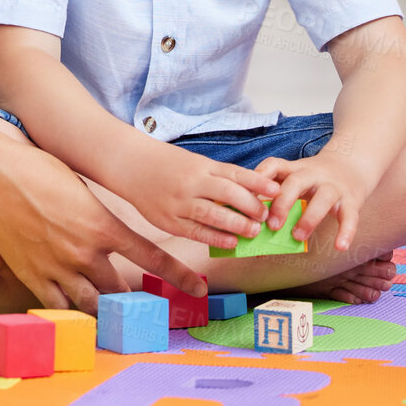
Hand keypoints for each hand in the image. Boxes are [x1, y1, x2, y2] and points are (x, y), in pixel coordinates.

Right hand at [0, 148, 208, 314]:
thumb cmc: (35, 171)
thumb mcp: (80, 188)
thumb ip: (98, 216)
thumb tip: (110, 229)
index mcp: (103, 225)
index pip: (153, 258)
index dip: (179, 276)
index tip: (197, 289)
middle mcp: (86, 252)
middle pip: (121, 289)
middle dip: (133, 299)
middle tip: (141, 306)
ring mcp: (59, 267)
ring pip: (93, 304)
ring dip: (104, 310)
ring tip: (111, 315)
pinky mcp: (33, 276)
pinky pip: (60, 306)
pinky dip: (70, 311)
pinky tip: (74, 311)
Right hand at [124, 141, 279, 250]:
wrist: (128, 164)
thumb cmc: (165, 163)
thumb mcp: (193, 162)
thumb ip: (217, 177)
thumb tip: (247, 195)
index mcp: (199, 165)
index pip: (234, 174)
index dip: (258, 183)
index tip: (276, 191)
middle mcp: (190, 182)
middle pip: (228, 194)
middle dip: (251, 206)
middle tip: (265, 216)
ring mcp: (178, 202)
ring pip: (214, 215)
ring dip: (237, 225)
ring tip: (254, 231)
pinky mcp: (168, 220)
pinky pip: (196, 231)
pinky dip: (216, 238)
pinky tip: (231, 242)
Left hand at [256, 152, 373, 252]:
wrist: (352, 166)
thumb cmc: (313, 180)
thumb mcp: (294, 178)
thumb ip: (276, 196)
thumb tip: (250, 225)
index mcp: (294, 169)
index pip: (275, 165)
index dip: (261, 175)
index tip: (248, 192)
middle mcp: (313, 174)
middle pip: (296, 183)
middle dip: (282, 203)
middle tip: (271, 225)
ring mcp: (333, 186)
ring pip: (323, 198)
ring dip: (309, 218)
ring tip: (297, 236)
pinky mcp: (352, 201)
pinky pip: (350, 216)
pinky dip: (346, 232)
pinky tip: (340, 246)